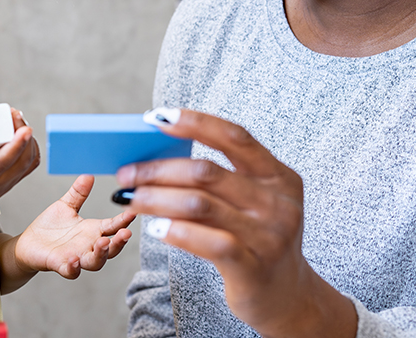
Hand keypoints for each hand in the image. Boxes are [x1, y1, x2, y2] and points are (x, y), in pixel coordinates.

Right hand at [0, 108, 39, 222]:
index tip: (24, 128)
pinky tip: (21, 134)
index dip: (17, 144)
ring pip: (29, 162)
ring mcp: (7, 184)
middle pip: (22, 160)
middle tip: (14, 114)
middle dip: (24, 135)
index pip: (4, 162)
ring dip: (29, 140)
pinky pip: (29, 165)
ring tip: (16, 120)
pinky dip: (31, 148)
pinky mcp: (11, 181)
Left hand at [14, 175, 134, 278]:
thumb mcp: (66, 206)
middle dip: (119, 242)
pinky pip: (70, 271)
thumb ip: (78, 193)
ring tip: (103, 243)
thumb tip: (88, 175)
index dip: (124, 220)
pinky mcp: (59, 264)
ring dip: (101, 254)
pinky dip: (73, 267)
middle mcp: (88, 246)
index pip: (113, 226)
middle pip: (111, 249)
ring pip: (95, 262)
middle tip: (125, 233)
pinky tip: (74, 260)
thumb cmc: (50, 227)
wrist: (28, 244)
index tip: (133, 211)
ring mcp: (76, 257)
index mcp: (92, 231)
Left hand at [116, 109, 355, 337]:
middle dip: (158, 169)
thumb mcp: (254, 206)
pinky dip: (177, 231)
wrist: (289, 297)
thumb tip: (159, 159)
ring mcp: (269, 235)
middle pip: (207, 172)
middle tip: (127, 173)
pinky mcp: (254, 266)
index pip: (234, 137)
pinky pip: (209, 241)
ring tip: (130, 198)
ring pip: (200, 204)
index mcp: (279, 177)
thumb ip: (221, 183)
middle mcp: (278, 202)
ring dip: (156, 198)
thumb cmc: (259, 243)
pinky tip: (155, 229)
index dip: (195, 123)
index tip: (157, 117)